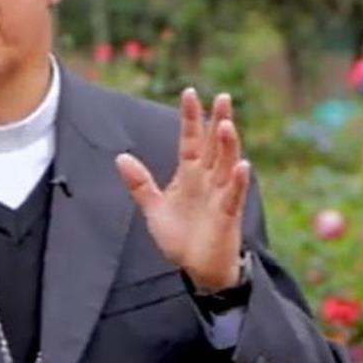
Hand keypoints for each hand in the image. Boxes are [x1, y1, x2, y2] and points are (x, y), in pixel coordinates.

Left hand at [115, 89, 249, 292]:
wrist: (198, 270)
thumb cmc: (180, 239)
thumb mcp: (154, 209)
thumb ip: (140, 184)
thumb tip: (120, 157)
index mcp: (190, 174)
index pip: (190, 139)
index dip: (190, 118)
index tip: (189, 93)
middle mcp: (208, 179)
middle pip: (213, 145)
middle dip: (218, 121)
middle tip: (222, 97)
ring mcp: (220, 195)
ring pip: (226, 164)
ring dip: (227, 145)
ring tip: (227, 124)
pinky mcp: (227, 214)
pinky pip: (234, 195)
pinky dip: (238, 181)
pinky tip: (242, 165)